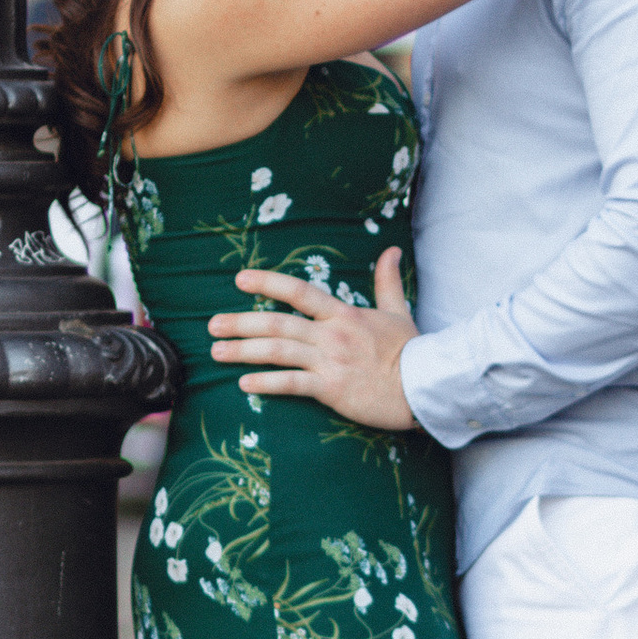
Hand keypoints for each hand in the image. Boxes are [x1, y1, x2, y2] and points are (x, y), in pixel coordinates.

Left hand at [208, 252, 419, 428]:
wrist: (426, 385)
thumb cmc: (412, 350)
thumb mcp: (398, 310)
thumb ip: (386, 281)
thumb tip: (389, 250)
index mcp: (344, 314)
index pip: (299, 292)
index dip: (267, 283)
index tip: (239, 279)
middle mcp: (332, 334)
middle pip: (277, 324)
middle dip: (241, 323)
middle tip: (211, 325)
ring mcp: (330, 361)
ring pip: (278, 352)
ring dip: (243, 351)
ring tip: (216, 352)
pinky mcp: (332, 389)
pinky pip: (292, 384)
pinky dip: (266, 382)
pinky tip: (244, 383)